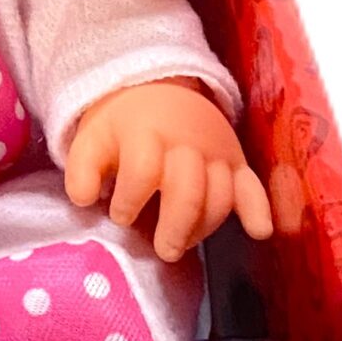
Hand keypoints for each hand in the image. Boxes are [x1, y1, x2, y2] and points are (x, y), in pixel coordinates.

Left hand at [65, 82, 273, 262]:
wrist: (160, 90)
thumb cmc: (123, 127)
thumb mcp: (91, 139)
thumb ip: (81, 170)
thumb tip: (83, 200)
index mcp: (145, 134)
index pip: (143, 170)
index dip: (130, 200)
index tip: (120, 216)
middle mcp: (186, 143)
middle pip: (188, 188)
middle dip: (176, 225)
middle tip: (164, 250)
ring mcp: (215, 153)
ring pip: (220, 194)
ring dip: (205, 225)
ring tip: (185, 244)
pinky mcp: (236, 162)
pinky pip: (252, 184)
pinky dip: (258, 208)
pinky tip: (260, 230)